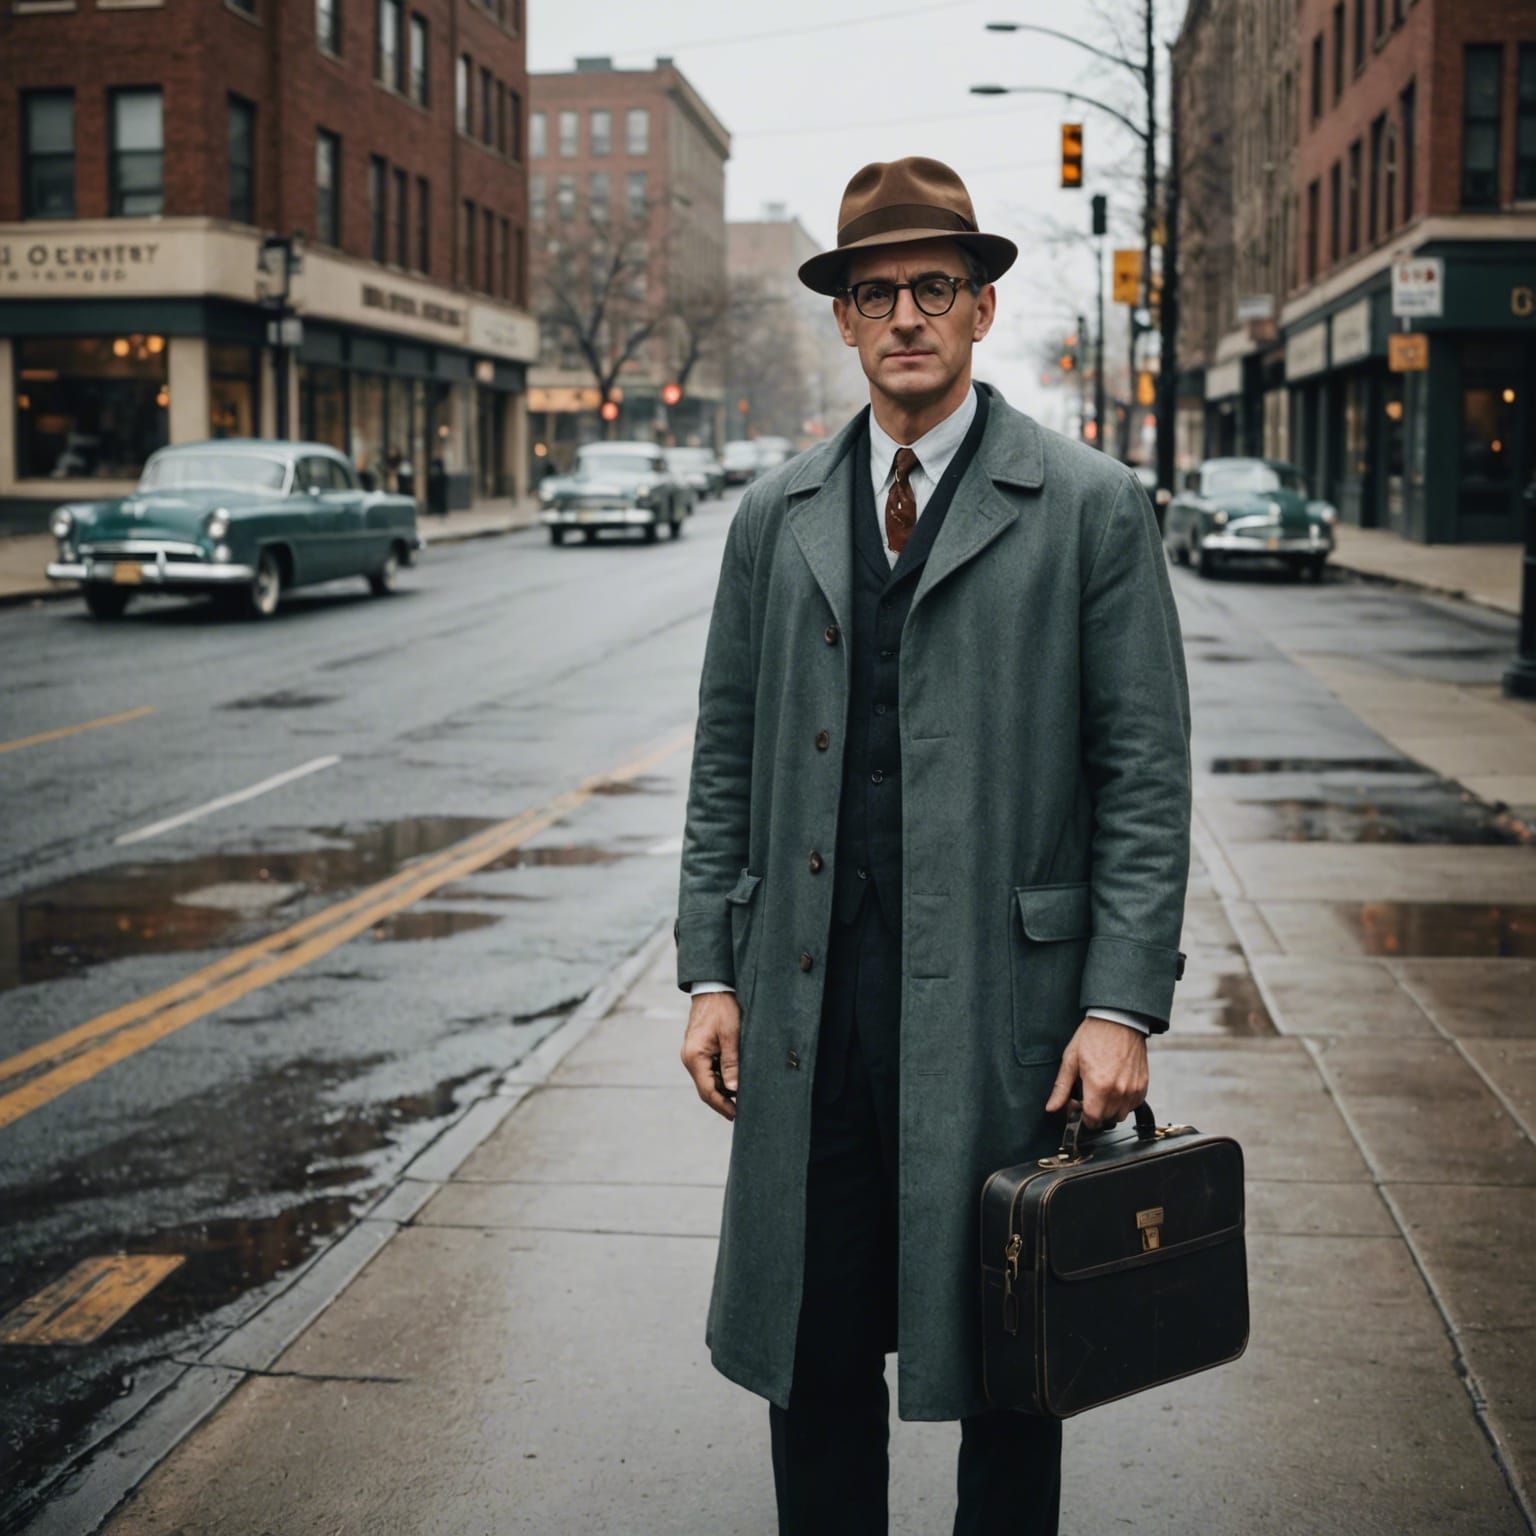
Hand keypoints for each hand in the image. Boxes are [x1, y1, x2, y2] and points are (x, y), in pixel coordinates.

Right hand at [681, 990, 741, 1121]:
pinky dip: (721, 1078)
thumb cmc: (722, 1008)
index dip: (722, 1106)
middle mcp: (689, 1058)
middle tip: (742, 1112)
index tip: (737, 1115)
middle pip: (706, 1088)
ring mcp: (693, 1054)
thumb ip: (732, 1063)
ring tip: (742, 1099)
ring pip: (708, 1080)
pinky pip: (709, 1070)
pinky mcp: (698, 1050)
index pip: (707, 1091)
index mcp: (694, 1057)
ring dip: (723, 1090)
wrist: (712, 987)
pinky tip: (736, 1081)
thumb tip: (734, 1089)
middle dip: (723, 1101)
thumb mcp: (731, 1035)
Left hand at [1044, 1015, 1149, 1130]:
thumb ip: (1061, 1088)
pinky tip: (1114, 1087)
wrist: (1118, 1020)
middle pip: (1105, 1119)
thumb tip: (1051, 1108)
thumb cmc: (1093, 1036)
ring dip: (1109, 1109)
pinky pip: (1133, 1105)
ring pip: (1120, 1115)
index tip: (1077, 1105)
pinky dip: (1123, 1102)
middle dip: (1094, 1112)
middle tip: (1087, 1095)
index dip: (1081, 1116)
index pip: (1091, 1119)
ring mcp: (1133, 1089)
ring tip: (1101, 1091)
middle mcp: (1119, 1091)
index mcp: (1099, 1086)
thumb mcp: (1071, 1060)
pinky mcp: (1143, 1085)